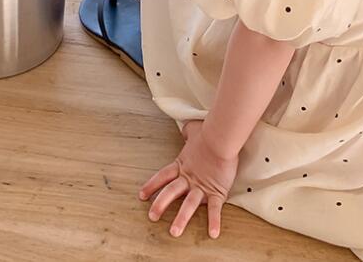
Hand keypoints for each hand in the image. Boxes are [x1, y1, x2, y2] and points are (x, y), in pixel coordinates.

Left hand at [137, 119, 238, 238]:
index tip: (141, 195)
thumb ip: (188, 132)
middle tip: (152, 217)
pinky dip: (214, 221)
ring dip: (181, 218)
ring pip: (188, 205)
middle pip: (171, 192)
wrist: (221, 137)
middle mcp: (189, 177)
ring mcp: (202, 186)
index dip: (151, 185)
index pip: (162, 176)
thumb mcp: (193, 130)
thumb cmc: (208, 132)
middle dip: (160, 204)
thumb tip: (185, 130)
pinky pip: (214, 209)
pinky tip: (213, 233)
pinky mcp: (216, 191)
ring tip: (174, 232)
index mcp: (182, 164)